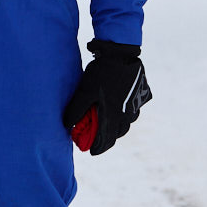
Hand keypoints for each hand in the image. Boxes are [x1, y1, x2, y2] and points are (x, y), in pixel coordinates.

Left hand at [63, 39, 151, 155]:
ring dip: (115, 125)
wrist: (122, 54)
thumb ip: (76, 110)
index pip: (107, 141)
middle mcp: (128, 115)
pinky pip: (130, 111)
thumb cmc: (101, 73)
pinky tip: (115, 106)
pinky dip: (122, 113)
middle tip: (95, 137)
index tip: (90, 151)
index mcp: (115, 116)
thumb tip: (67, 125)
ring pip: (125, 122)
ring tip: (104, 122)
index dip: (98, 147)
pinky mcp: (140, 96)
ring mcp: (136, 106)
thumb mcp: (84, 91)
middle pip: (116, 133)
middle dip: (106, 137)